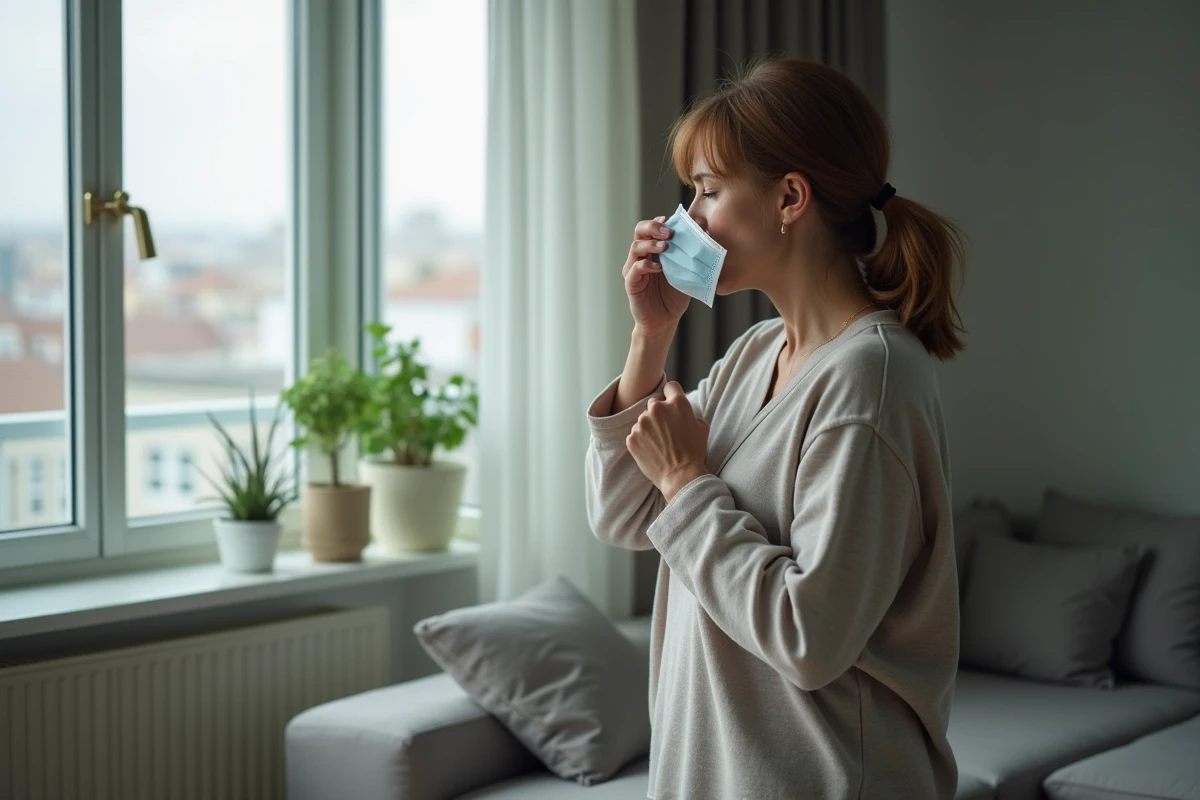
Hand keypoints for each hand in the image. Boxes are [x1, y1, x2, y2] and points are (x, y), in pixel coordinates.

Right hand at [623, 215, 689, 336]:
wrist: (665, 321)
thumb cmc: (675, 295)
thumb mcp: (687, 270)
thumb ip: (692, 251)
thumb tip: (705, 228)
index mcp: (654, 249)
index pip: (653, 227)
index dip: (661, 221)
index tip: (674, 221)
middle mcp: (642, 255)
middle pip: (640, 230)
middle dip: (653, 227)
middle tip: (669, 232)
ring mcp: (634, 268)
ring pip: (635, 247)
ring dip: (650, 244)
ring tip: (665, 247)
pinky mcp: (631, 283)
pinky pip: (635, 268)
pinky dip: (646, 265)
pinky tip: (659, 267)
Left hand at [626, 381, 710, 501]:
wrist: (681, 476)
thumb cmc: (694, 452)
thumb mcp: (701, 427)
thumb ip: (689, 412)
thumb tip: (681, 410)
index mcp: (677, 403)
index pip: (670, 387)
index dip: (672, 395)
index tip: (671, 403)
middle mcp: (657, 409)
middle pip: (654, 403)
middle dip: (659, 413)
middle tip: (666, 429)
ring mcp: (642, 423)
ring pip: (643, 419)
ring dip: (649, 427)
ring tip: (660, 443)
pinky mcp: (631, 437)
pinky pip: (635, 434)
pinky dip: (641, 440)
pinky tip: (652, 450)